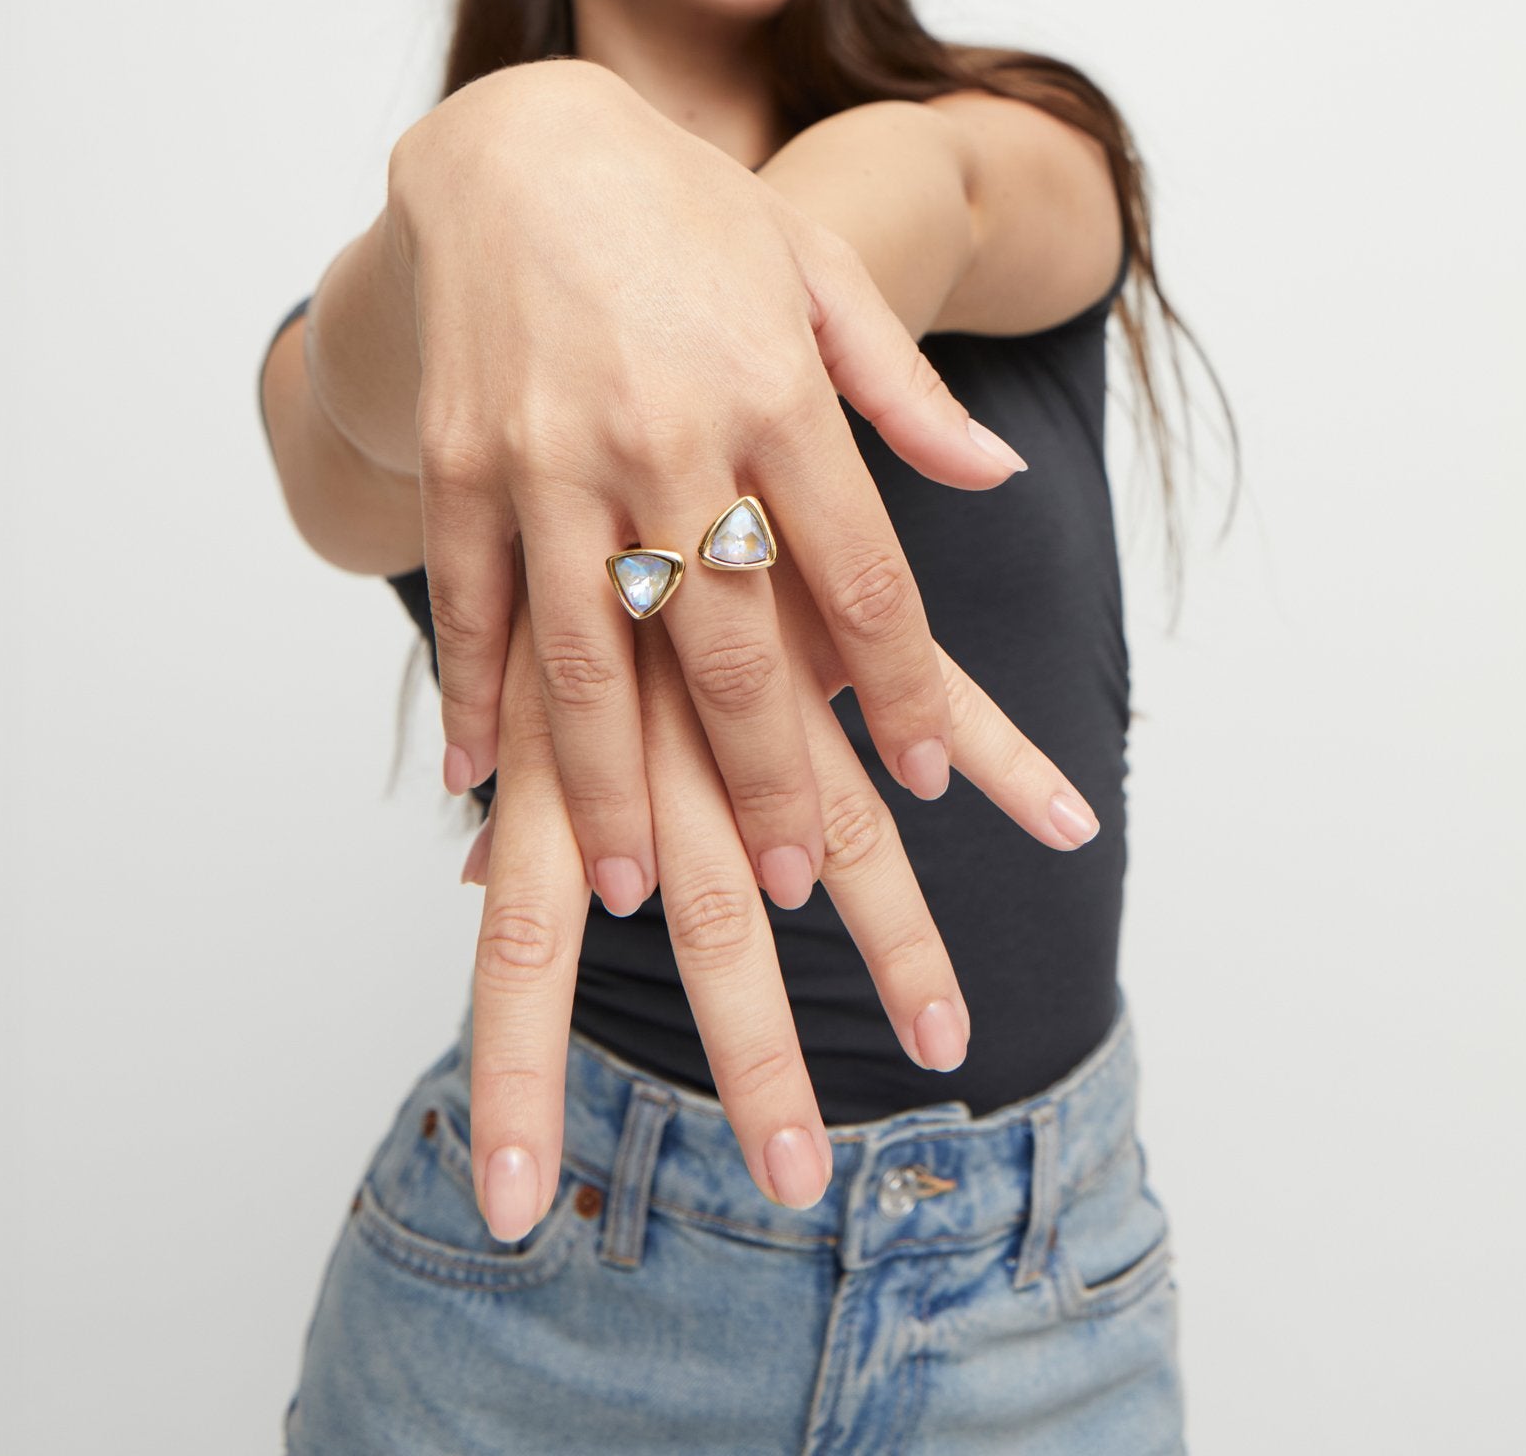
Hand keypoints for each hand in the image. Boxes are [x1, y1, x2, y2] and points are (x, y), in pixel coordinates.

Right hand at [387, 62, 1030, 918]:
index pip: (863, 580)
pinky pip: (473, 606)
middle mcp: (669, 434)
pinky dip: (475, 702)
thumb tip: (998, 482)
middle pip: (732, 650)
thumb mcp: (818, 275)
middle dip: (769, 781)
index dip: (901, 691)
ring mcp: (552, 454)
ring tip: (639, 888)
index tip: (925, 777)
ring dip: (615, 787)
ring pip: (590, 660)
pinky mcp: (462, 461)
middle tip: (792, 881)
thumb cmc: (688, 210)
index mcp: (778, 393)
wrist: (520, 140)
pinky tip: (480, 783)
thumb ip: (905, 393)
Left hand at [457, 527, 1100, 1240]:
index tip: (514, 1210)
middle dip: (743, 1059)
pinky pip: (927, 692)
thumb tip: (463, 860)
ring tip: (947, 1046)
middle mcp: (660, 728)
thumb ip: (516, 753)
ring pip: (837, 833)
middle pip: (705, 924)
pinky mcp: (826, 605)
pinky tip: (1062, 826)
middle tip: (792, 1187)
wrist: (602, 315)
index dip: (512, 1070)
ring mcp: (754, 671)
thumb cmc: (542, 477)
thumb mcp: (512, 637)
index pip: (518, 939)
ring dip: (892, 943)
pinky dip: (994, 757)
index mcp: (560, 748)